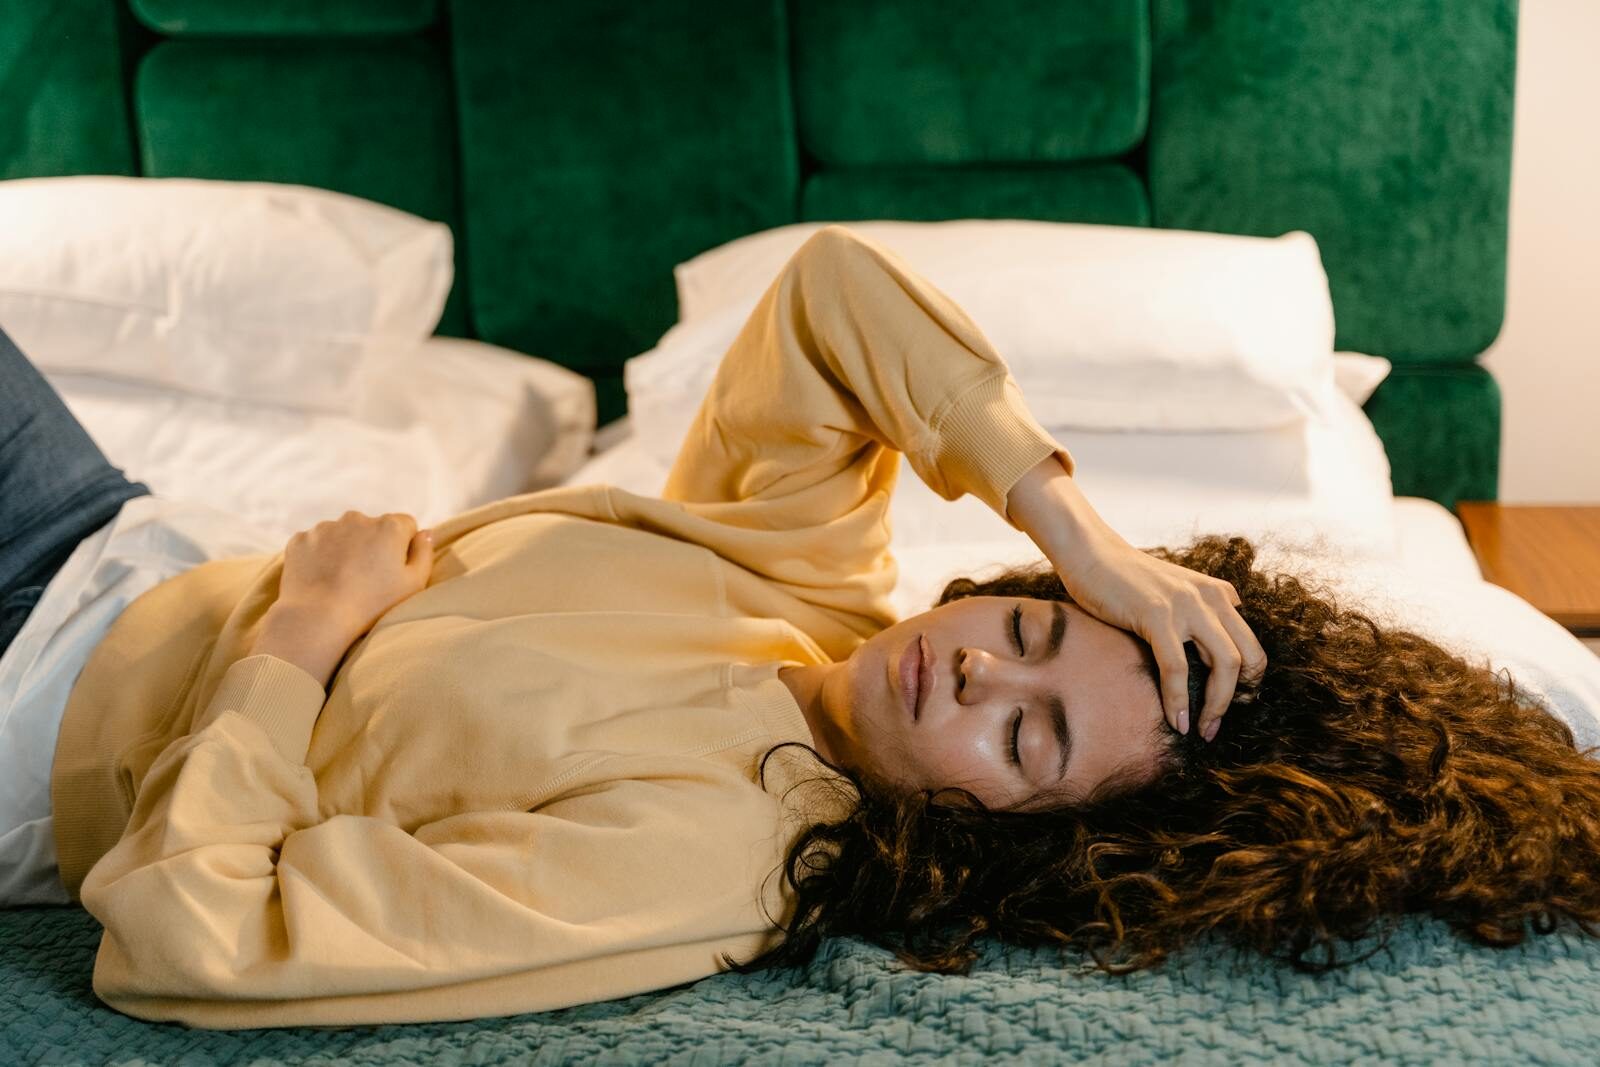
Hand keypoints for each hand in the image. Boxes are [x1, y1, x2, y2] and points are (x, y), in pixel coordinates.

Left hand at [278, 510, 434, 640]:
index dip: (403, 547)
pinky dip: (319, 556)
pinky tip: (322, 579)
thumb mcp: (414, 584)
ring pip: (342, 533)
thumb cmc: (372, 604)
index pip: (406, 525)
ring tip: (342, 581)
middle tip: (367, 578)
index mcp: (389, 526)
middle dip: (372, 544)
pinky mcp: (301, 539)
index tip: (394, 569)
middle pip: (372, 527)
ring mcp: (325, 527)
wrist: (318, 618)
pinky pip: (315, 543)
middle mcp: (357, 518)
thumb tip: (424, 533)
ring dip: (345, 549)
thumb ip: (424, 553)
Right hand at [1053, 537, 1265, 740]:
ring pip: (1224, 664)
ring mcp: (1187, 605)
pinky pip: (1177, 667)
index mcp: (1219, 595)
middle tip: (1215, 724)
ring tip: (1201, 731)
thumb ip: (1199, 613)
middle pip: (1247, 658)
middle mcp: (1211, 598)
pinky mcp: (1157, 615)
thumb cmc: (1125, 580)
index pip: (1252, 647)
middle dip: (1236, 699)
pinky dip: (1178, 700)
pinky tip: (1175, 720)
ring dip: (1216, 706)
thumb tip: (1208, 652)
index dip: (1246, 684)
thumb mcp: (1176, 592)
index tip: (1224, 707)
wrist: (1090, 553)